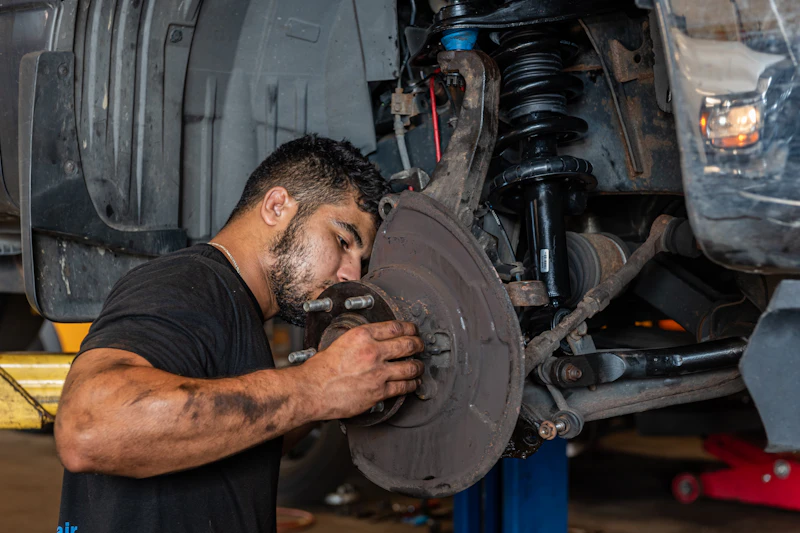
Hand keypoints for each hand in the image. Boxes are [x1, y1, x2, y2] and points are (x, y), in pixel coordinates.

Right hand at [300, 321, 424, 419]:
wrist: (312, 389)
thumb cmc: (321, 369)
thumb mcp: (341, 342)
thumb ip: (361, 340)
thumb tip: (376, 340)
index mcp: (362, 335)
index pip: (395, 327)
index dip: (409, 328)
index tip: (413, 330)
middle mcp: (373, 351)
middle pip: (408, 344)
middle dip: (418, 344)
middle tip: (420, 345)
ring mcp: (378, 372)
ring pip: (410, 367)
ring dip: (418, 366)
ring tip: (419, 366)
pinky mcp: (379, 391)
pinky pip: (403, 386)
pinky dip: (411, 384)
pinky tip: (413, 382)